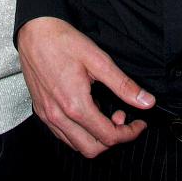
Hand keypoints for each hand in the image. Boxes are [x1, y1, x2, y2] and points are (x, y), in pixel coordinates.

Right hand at [17, 16, 154, 156]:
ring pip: (76, 145)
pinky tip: (87, 112)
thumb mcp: (98, 60)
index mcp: (75, 104)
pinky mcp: (40, 110)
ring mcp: (47, 115)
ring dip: (95, 137)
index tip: (139, 124)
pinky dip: (79, 133)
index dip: (129, 134)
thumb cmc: (63, 41)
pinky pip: (62, 135)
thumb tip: (146, 101)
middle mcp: (58, 116)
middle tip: (123, 118)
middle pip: (92, 149)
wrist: (35, 31)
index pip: (108, 136)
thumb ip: (123, 85)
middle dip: (114, 139)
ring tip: (105, 113)